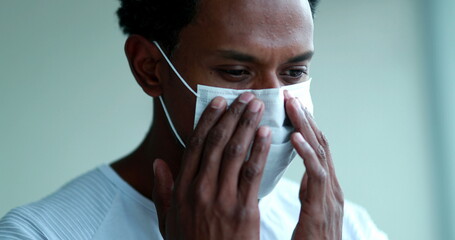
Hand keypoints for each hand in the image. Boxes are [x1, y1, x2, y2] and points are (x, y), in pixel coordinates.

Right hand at [152, 93, 271, 239]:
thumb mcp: (167, 222)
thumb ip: (162, 191)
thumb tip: (158, 163)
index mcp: (182, 189)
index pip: (196, 145)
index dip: (208, 121)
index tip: (218, 103)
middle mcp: (200, 188)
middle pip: (217, 143)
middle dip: (232, 116)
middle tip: (244, 97)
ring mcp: (222, 198)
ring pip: (235, 152)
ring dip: (247, 126)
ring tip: (256, 107)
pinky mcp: (243, 210)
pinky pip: (252, 173)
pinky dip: (259, 150)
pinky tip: (266, 134)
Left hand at [285, 92, 343, 239]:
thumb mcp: (312, 210)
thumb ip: (310, 191)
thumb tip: (304, 174)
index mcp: (325, 187)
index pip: (317, 147)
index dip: (306, 125)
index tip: (293, 106)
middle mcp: (331, 187)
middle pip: (320, 143)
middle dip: (305, 118)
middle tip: (290, 95)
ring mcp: (330, 196)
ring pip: (320, 152)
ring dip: (306, 127)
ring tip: (293, 106)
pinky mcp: (323, 208)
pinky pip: (316, 175)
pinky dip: (307, 154)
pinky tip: (296, 137)